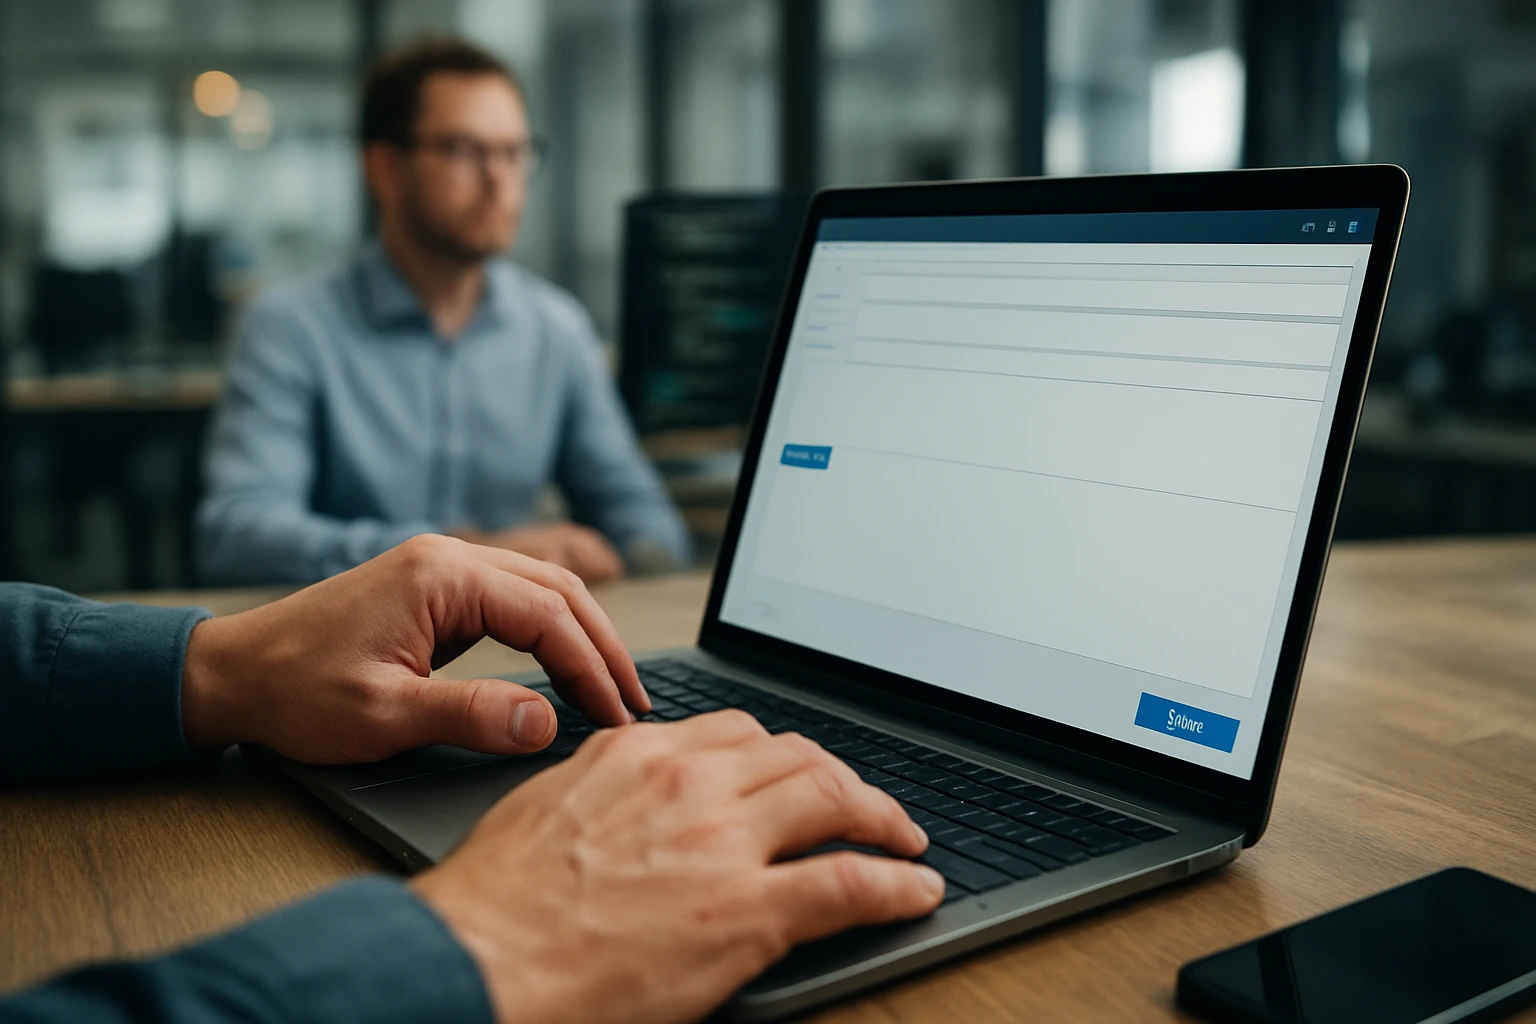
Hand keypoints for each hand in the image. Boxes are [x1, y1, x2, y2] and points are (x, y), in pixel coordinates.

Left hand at [179, 534, 649, 762]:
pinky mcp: (436, 590)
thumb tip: (548, 723)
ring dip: (584, 637)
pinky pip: (514, 600)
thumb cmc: (295, 692)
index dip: (592, 669)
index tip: (618, 718)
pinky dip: (552, 632)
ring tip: (615, 690)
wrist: (231, 675)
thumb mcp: (384, 715)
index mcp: (442, 576)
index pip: (549, 615)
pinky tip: (568, 665)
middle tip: (636, 706)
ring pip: (542, 591)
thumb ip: (472, 714)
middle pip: (559, 593)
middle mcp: (450, 558)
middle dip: (604, 649)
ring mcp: (443, 568)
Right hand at [412, 711, 944, 1023]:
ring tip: (902, 839)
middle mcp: (690, 782)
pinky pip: (851, 883)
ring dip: (882, 818)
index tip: (798, 773)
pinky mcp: (751, 910)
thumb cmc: (495, 902)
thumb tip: (631, 794)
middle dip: (842, 779)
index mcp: (638, 753)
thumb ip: (603, 784)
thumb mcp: (546, 807)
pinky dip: (897, 884)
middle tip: (863, 805)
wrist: (477, 962)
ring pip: (834, 800)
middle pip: (798, 757)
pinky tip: (916, 889)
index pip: (738, 732)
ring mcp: (725, 842)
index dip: (783, 755)